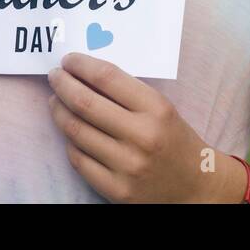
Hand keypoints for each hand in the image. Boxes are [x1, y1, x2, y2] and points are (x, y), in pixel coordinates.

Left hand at [47, 52, 247, 202]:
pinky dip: (69, 142)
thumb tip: (83, 73)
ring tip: (55, 101)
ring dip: (58, 111)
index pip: (107, 77)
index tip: (68, 60)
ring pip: (76, 131)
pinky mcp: (116, 189)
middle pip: (84, 103)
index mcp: (156, 109)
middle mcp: (141, 136)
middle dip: (62, 84)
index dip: (81, 65)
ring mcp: (127, 166)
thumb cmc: (174, 140)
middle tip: (54, 77)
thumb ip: (127, 92)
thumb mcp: (161, 108)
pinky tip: (70, 132)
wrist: (195, 187)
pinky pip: (78, 159)